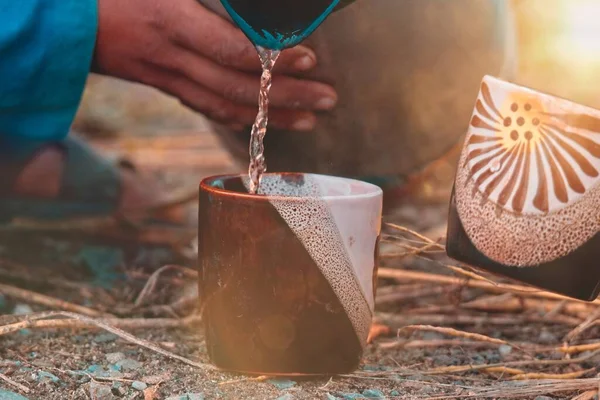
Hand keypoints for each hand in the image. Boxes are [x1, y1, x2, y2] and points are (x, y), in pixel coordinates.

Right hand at [93, 0, 337, 130]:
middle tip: (328, 100)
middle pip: (239, 87)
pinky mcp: (165, 87)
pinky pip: (207, 109)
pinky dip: (240, 120)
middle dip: (288, 96)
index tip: (311, 60)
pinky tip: (266, 125)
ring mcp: (167, 78)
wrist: (64, 21)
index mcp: (170, 22)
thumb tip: (249, 5)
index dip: (273, 60)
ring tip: (310, 120)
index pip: (233, 50)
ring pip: (226, 107)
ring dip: (271, 117)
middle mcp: (172, 57)